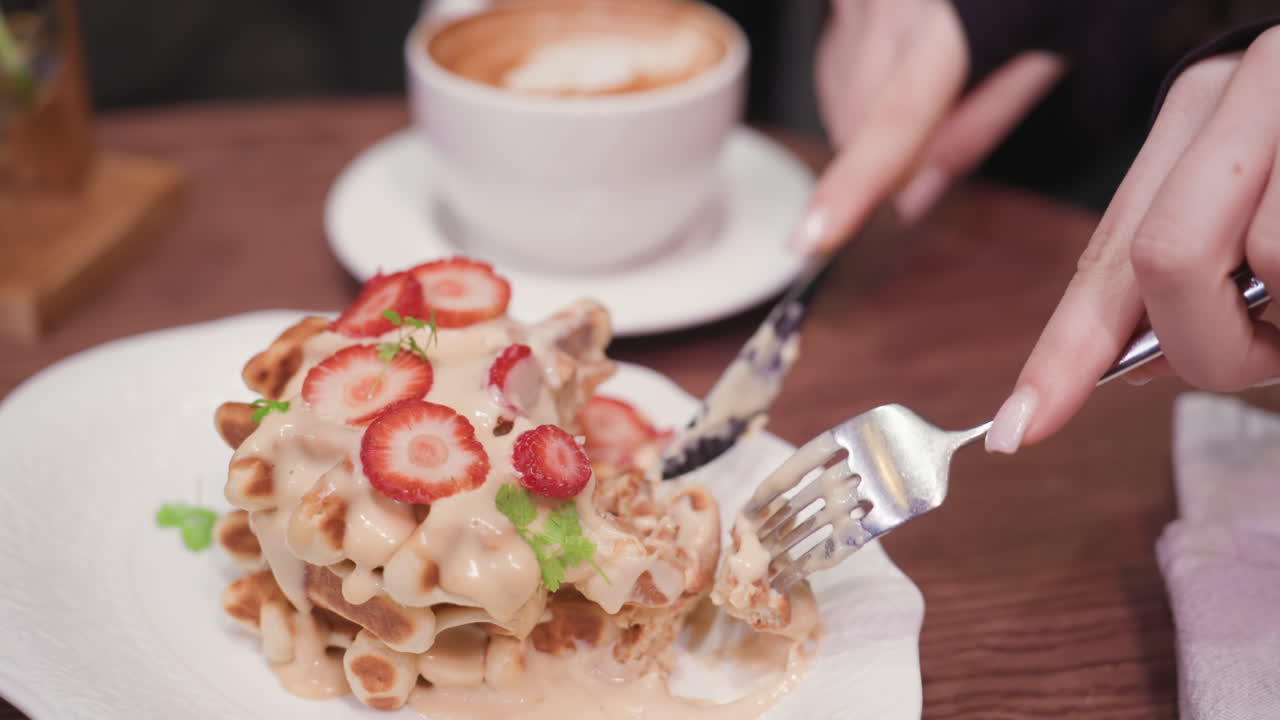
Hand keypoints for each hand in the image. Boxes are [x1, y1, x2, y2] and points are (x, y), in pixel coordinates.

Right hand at [791, 0, 1064, 253]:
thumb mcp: (1047, 45)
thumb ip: (982, 122)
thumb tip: (915, 198)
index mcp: (947, 26)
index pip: (894, 122)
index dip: (851, 187)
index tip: (811, 238)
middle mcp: (888, 9)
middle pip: (861, 127)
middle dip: (894, 153)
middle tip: (950, 117)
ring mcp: (854, 2)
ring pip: (842, 105)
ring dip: (877, 119)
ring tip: (934, 73)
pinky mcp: (835, 1)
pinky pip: (833, 69)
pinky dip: (864, 85)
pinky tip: (898, 55)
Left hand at [987, 27, 1279, 453]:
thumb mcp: (1257, 192)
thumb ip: (1191, 267)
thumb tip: (1135, 370)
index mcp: (1192, 114)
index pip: (1106, 257)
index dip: (1061, 355)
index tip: (1019, 430)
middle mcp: (1237, 94)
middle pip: (1166, 262)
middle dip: (1211, 342)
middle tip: (1266, 355)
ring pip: (1271, 264)